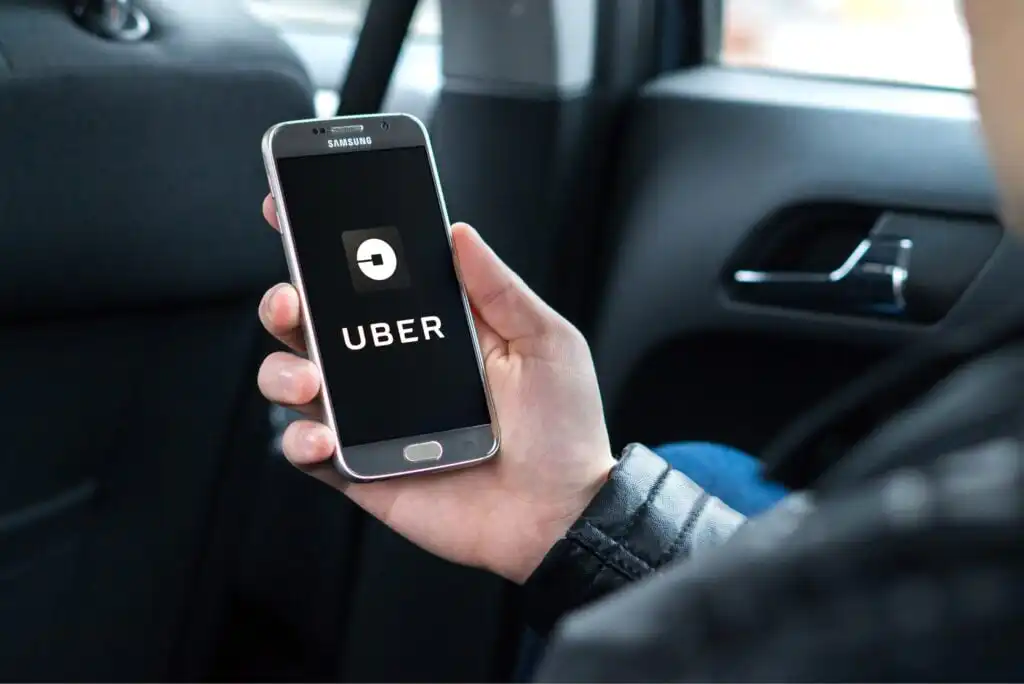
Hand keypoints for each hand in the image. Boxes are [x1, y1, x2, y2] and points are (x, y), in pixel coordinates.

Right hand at [257, 195, 614, 583]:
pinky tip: (322, 436)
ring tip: (310, 379)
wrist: (560, 515)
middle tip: (291, 299)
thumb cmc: (562, 429)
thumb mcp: (545, 343)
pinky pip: (308, 450)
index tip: (293, 211)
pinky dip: (299, 439)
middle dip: (286, 303)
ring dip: (283, 370)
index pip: (368, 280)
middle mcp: (392, 369)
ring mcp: (372, 419)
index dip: (327, 246)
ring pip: (297, 380)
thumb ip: (500, 289)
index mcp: (431, 330)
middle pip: (316, 325)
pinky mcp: (361, 469)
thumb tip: (459, 233)